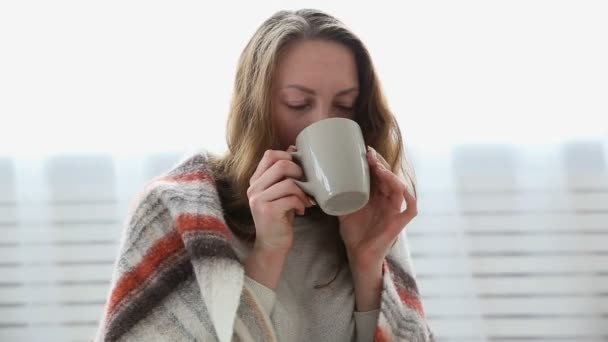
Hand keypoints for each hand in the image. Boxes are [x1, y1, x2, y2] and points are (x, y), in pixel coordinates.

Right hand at [247, 146, 313, 252]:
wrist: (272, 244)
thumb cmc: (279, 217)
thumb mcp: (280, 192)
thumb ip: (283, 174)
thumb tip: (293, 148)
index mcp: (256, 180)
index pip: (270, 155)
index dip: (288, 157)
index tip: (299, 169)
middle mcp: (254, 188)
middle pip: (281, 165)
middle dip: (299, 172)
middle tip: (306, 184)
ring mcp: (258, 199)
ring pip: (288, 182)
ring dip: (302, 191)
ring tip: (305, 200)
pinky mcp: (267, 211)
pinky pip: (290, 198)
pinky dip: (300, 203)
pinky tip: (301, 210)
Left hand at [338, 146, 417, 270]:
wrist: (358, 256)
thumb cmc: (353, 233)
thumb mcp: (343, 210)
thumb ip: (338, 197)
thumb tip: (323, 182)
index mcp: (375, 196)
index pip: (378, 174)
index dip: (374, 162)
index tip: (364, 151)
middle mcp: (386, 200)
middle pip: (388, 177)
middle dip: (380, 164)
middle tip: (369, 155)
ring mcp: (394, 211)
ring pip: (399, 188)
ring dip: (390, 176)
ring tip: (379, 168)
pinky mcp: (399, 223)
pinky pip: (411, 208)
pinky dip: (409, 197)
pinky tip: (401, 188)